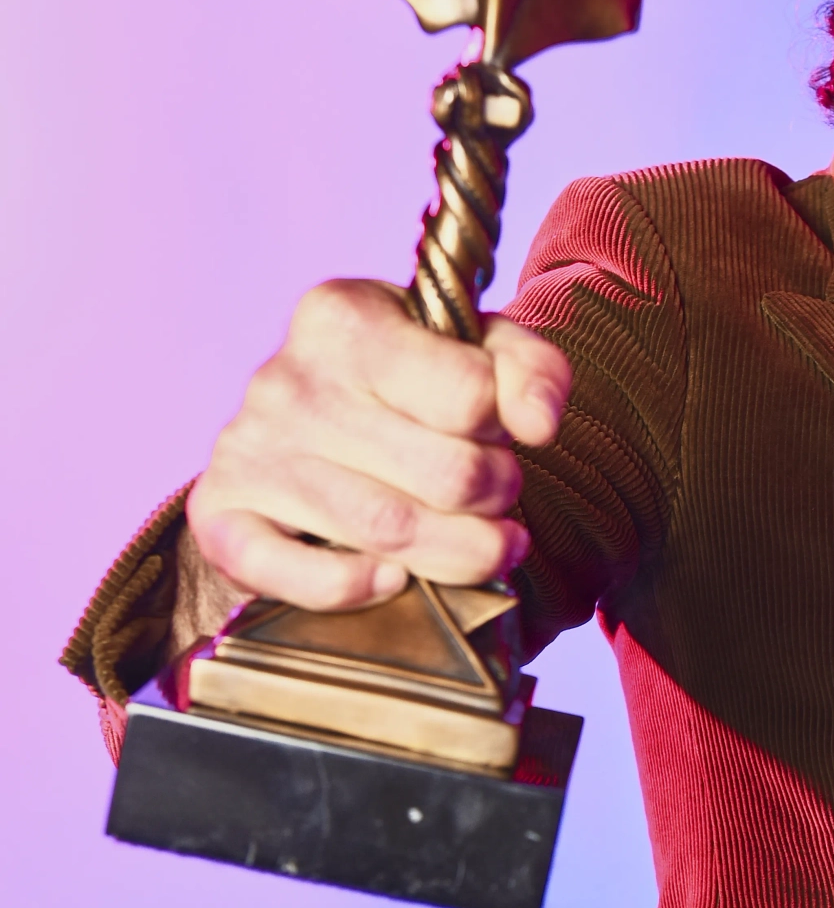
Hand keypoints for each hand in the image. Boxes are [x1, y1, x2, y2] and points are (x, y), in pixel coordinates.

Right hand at [186, 280, 570, 609]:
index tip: (498, 435)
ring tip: (481, 544)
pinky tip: (391, 577)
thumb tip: (538, 423)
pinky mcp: (221, 517)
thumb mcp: (473, 352)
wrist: (298, 433)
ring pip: (390, 530)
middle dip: (496, 497)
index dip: (506, 430)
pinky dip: (356, 588)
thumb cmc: (400, 389)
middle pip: (446, 473)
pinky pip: (296, 574)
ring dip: (461, 553)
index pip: (471, 394)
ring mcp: (248, 450)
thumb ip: (529, 369)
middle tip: (497, 497)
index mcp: (344, 318)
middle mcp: (286, 379)